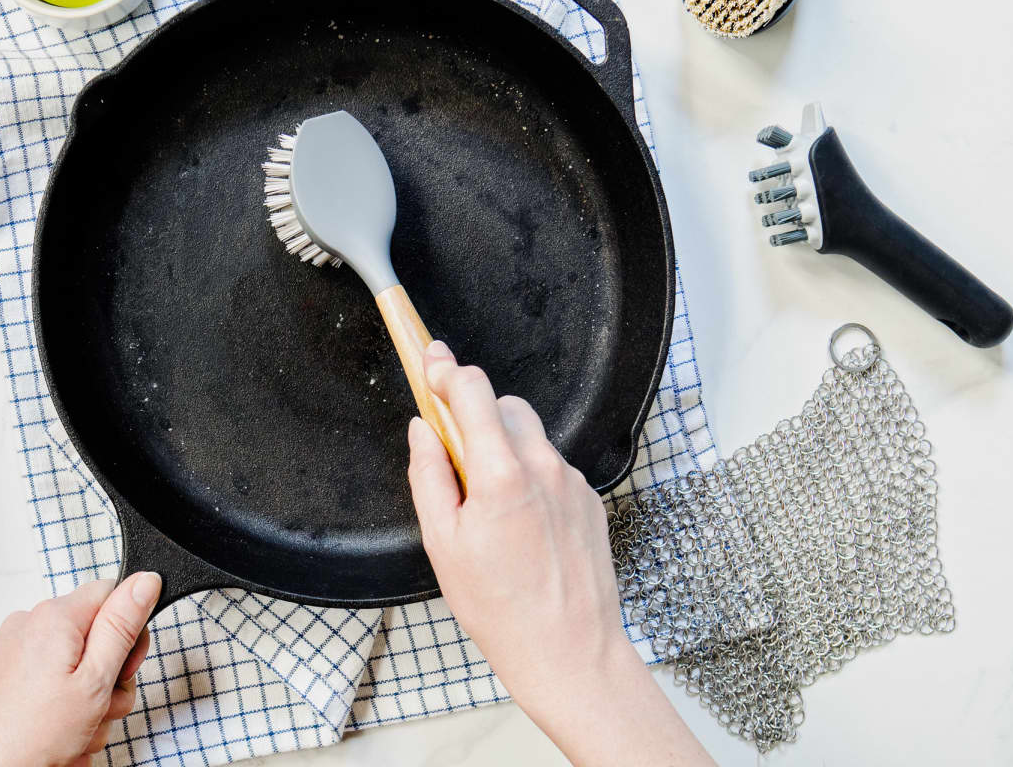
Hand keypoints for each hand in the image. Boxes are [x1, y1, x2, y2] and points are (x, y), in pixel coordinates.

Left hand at [0, 572, 160, 766]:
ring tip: (73, 734)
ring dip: (87, 704)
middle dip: (108, 679)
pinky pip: (51, 682)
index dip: (130, 632)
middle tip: (97, 711)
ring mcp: (13, 652)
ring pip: (76, 666)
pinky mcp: (5, 676)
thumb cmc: (28, 738)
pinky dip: (61, 710)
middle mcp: (29, 625)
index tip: (124, 670)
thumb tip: (144, 581)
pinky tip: (56, 738)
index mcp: (54, 616)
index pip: (113, 594)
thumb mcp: (94, 682)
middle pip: (96, 636)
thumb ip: (122, 627)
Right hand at [407, 341, 711, 766]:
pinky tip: (522, 526)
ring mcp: (572, 482)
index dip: (446, 371)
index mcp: (501, 473)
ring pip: (531, 435)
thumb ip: (429, 475)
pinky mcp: (590, 499)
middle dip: (476, 415)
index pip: (473, 390)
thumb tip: (423, 430)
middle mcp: (543, 466)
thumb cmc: (500, 608)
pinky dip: (531, 477)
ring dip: (505, 447)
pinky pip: (552, 467)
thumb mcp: (442, 544)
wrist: (570, 652)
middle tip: (455, 456)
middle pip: (504, 405)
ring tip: (490, 503)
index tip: (429, 360)